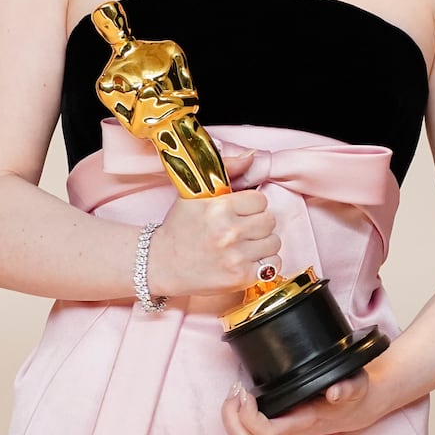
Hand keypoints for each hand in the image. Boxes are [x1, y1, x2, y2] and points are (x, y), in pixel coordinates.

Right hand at [145, 151, 279, 297]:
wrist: (161, 264)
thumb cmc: (179, 227)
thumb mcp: (195, 193)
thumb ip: (227, 168)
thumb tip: (253, 156)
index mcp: (219, 208)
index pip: (260, 200)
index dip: (251, 205)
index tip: (239, 212)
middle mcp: (228, 232)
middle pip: (269, 221)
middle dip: (257, 224)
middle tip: (241, 229)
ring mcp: (235, 257)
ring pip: (273, 242)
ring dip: (262, 244)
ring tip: (243, 245)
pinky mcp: (239, 278)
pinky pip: (272, 265)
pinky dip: (264, 264)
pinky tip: (247, 260)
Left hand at [221, 372, 380, 434]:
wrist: (359, 407)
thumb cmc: (354, 395)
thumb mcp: (356, 385)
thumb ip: (348, 388)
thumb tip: (334, 392)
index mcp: (303, 422)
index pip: (266, 432)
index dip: (249, 415)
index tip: (249, 393)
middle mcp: (289, 431)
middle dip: (231, 417)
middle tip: (238, 391)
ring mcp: (281, 430)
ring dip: (231, 417)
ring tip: (237, 392)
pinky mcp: (278, 424)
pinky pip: (249, 431)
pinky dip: (237, 415)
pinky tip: (244, 396)